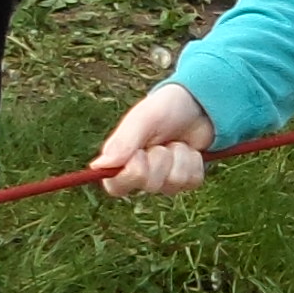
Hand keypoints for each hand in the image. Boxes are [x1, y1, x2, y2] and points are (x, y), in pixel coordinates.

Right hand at [93, 80, 214, 198]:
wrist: (196, 105)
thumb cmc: (163, 109)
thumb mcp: (143, 119)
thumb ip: (122, 142)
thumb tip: (98, 167)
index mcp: (119, 162)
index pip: (116, 187)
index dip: (132, 172)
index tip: (141, 152)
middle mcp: (139, 175)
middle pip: (150, 185)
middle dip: (161, 158)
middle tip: (162, 142)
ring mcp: (164, 181)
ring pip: (174, 183)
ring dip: (180, 157)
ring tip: (175, 142)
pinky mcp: (185, 181)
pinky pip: (192, 181)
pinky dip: (194, 161)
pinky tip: (189, 149)